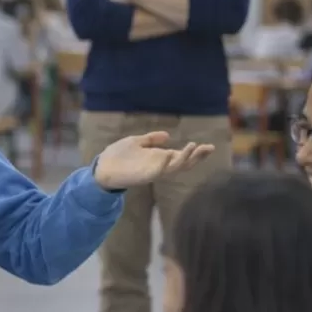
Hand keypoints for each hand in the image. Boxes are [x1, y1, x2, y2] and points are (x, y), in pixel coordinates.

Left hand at [95, 131, 214, 189]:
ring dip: (185, 158)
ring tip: (194, 146)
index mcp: (159, 157)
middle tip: (209, 148)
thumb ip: (151, 140)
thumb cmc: (117, 155)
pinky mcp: (144, 175)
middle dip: (197, 156)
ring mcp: (153, 171)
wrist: (101, 167)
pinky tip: (170, 154)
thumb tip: (167, 135)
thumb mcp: (136, 142)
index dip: (196, 152)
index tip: (209, 146)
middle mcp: (159, 165)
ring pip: (175, 167)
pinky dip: (165, 163)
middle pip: (184, 163)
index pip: (182, 155)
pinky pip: (158, 171)